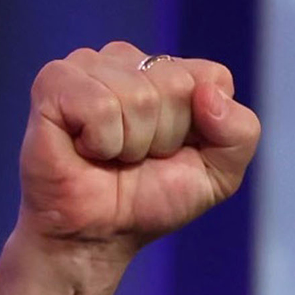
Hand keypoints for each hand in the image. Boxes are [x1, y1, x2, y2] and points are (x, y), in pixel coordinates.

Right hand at [17, 41, 259, 260]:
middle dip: (165, 138)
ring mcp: (89, 65)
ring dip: (131, 144)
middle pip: (177, 84)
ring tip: (111, 155)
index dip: (203, 127)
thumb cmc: (151, 199)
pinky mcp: (54, 81)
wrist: (99, 234)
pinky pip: (99, 104)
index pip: (213, 77)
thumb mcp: (218, 175)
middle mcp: (130, 61)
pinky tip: (86, 148)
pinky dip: (101, 141)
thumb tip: (209, 95)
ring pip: (138, 95)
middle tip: (137, 158)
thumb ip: (240, 134)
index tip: (175, 151)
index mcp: (171, 73)